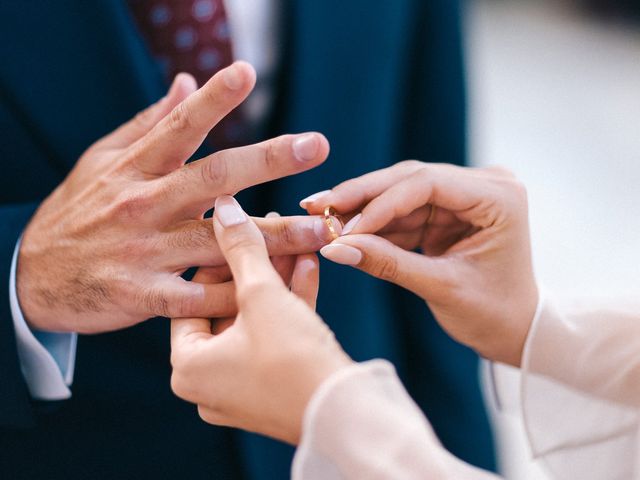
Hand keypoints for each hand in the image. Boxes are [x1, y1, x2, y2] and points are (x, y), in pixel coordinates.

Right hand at [18, 62, 333, 332]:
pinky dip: (235, 293)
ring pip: (217, 241)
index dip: (212, 99)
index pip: (177, 126)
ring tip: (318, 230)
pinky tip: (275, 288)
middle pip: (212, 178)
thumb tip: (186, 81)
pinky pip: (198, 297)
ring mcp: (143, 250)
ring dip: (273, 236)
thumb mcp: (103, 160)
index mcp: (136, 168)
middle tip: (316, 145)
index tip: (247, 72)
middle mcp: (143, 204)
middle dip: (268, 160)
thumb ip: (148, 123)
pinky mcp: (141, 294)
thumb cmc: (78, 212)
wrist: (32, 276)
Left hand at [170, 196, 351, 443]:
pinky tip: (308, 270)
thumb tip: (223, 208)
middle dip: (258, 268)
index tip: (240, 231)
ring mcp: (241, 389)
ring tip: (297, 246)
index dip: (220, 258)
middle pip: (228, 308)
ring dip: (278, 283)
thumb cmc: (292, 358)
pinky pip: (273, 340)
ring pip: (255, 322)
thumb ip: (242, 248)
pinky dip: (288, 308)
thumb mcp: (262, 295)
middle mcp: (208, 383)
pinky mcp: (272, 389)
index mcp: (188, 367)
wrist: (343, 412)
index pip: (195, 297)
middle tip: (273, 232)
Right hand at [301, 161, 537, 365]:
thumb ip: (388, 264)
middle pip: (410, 179)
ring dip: (362, 207)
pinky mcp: (447, 210)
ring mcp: (464, 195)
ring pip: (401, 192)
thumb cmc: (494, 313)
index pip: (428, 184)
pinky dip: (374, 222)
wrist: (515, 330)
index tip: (342, 225)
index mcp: (499, 197)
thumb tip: (334, 248)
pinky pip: (403, 210)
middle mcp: (484, 185)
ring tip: (321, 218)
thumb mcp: (442, 288)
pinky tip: (343, 227)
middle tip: (317, 205)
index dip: (380, 203)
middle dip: (362, 196)